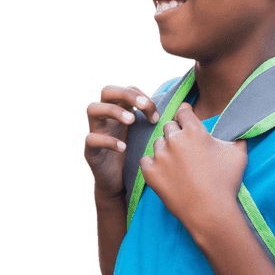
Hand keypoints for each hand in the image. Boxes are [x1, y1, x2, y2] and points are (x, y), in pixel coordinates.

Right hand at [85, 84, 157, 199]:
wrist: (119, 184)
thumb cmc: (136, 157)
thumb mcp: (148, 136)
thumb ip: (158, 121)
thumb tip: (184, 108)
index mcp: (121, 111)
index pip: (127, 89)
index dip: (143, 97)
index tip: (157, 116)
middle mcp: (105, 118)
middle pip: (106, 91)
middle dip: (126, 94)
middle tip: (142, 106)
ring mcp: (95, 131)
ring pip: (92, 109)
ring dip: (114, 111)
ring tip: (132, 120)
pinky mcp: (89, 150)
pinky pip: (91, 139)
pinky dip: (107, 140)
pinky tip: (123, 147)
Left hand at [139, 103, 246, 234]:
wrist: (210, 211)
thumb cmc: (226, 183)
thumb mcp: (239, 155)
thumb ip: (237, 137)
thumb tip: (241, 130)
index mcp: (194, 131)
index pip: (183, 111)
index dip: (185, 114)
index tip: (185, 118)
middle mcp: (174, 140)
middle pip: (169, 127)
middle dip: (176, 133)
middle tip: (184, 147)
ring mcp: (160, 156)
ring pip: (158, 144)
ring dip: (165, 149)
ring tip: (177, 163)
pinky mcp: (150, 172)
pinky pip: (146, 160)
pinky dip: (153, 164)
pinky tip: (164, 171)